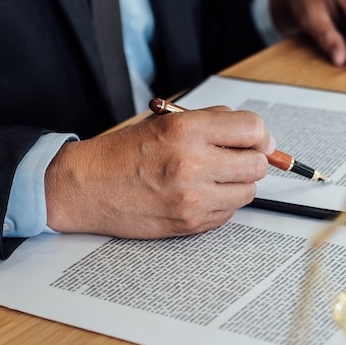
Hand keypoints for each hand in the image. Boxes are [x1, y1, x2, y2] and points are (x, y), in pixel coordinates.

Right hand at [44, 107, 272, 237]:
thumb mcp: (166, 122)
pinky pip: (228, 213)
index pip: (253, 129)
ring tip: (213, 176)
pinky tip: (199, 194)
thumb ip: (212, 122)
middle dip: (251, 160)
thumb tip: (256, 133)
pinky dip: (221, 203)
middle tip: (236, 158)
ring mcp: (193, 197)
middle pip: (257, 165)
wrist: (86, 187)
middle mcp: (192, 164)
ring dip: (237, 184)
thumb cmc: (123, 153)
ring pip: (247, 192)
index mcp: (186, 130)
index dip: (260, 135)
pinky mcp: (190, 223)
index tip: (257, 139)